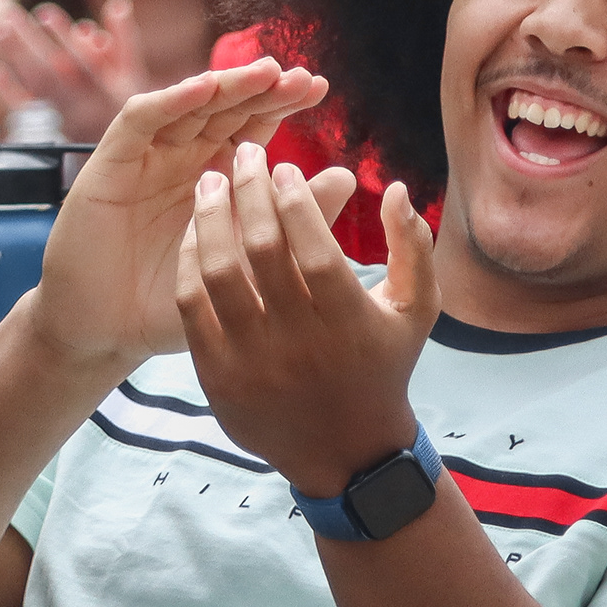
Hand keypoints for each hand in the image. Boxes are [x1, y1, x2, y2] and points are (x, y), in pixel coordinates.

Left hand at [0, 0, 150, 134]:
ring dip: (16, 58)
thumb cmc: (124, 105)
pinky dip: (8, 91)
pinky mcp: (48, 130)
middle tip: (8, 15)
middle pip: (52, 69)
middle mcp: (84, 103)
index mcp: (108, 88)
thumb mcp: (133, 74)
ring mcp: (63, 118)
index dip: (64, 36)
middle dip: (30, 41)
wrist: (119, 155)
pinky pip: (26, 111)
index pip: (84, 59)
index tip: (44, 13)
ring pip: (36, 85)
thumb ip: (125, 37)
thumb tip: (117, 3)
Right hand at [28, 59, 332, 370]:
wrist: (107, 332)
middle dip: (262, 89)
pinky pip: (139, 121)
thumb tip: (349, 176)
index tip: (320, 88)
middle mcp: (183, 158)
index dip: (282, 104)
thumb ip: (292, 221)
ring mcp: (147, 157)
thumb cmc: (174, 302)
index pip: (254, 128)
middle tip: (300, 77)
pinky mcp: (110, 164)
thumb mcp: (243, 263)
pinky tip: (203, 88)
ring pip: (188, 106)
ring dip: (225, 86)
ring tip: (265, 73)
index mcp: (218, 177)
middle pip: (225, 109)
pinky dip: (170, 100)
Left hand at [176, 154, 437, 496]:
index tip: (285, 167)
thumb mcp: (417, 309)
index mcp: (348, 323)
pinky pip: (192, 308)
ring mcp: (253, 363)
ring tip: (208, 182)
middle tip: (242, 155)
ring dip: (209, 220)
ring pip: (218, 275)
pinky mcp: (218, 378)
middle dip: (249, 192)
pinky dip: (189, 264)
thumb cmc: (384, 366)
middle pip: (262, 252)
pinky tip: (194, 232)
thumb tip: (394, 187)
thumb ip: (414, 246)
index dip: (297, 201)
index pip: (314, 248)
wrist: (345, 451)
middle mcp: (299, 344)